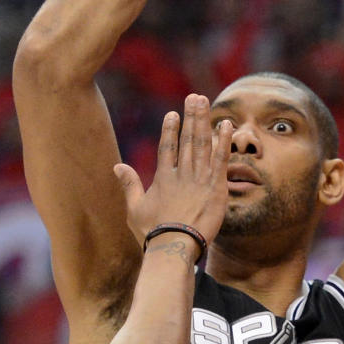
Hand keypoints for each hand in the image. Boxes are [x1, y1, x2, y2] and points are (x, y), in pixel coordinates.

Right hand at [114, 94, 231, 253]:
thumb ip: (129, 184)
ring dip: (204, 121)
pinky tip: (226, 124)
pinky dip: (224, 141)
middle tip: (195, 97)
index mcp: (163, 178)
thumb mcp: (134, 208)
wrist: (175, 246)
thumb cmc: (153, 232)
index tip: (172, 114)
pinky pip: (221, 159)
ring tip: (205, 102)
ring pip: (203, 144)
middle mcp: (182, 174)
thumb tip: (117, 166)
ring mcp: (200, 179)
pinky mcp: (216, 187)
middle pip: (187, 139)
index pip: (167, 147)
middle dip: (191, 116)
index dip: (170, 130)